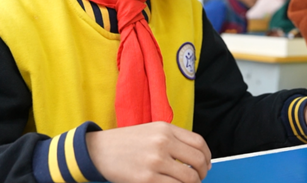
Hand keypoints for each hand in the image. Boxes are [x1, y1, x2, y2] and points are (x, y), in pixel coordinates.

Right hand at [86, 121, 211, 182]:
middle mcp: (163, 143)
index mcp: (166, 129)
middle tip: (199, 178)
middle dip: (202, 173)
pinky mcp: (146, 179)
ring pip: (188, 177)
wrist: (99, 150)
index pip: (198, 142)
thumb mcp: (152, 131)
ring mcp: (155, 161)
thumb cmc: (127, 142)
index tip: (207, 165)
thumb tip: (197, 158)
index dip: (207, 156)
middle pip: (197, 160)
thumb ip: (174, 140)